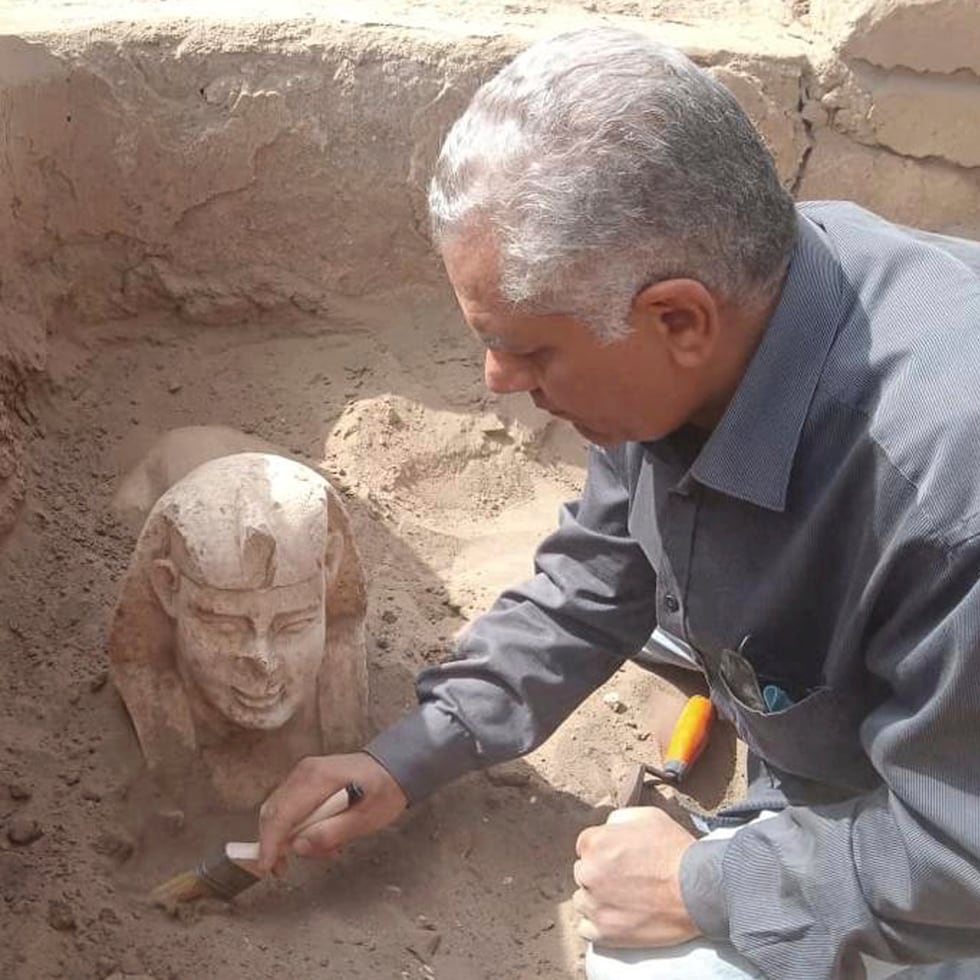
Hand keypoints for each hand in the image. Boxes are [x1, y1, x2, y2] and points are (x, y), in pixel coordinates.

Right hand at [257, 752, 407, 873]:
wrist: (394, 767)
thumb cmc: (384, 790)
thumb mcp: (365, 818)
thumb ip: (331, 832)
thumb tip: (298, 845)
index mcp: (318, 778)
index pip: (281, 813)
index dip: (270, 843)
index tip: (267, 866)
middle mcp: (305, 772)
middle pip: (273, 812)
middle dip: (277, 844)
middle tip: (287, 867)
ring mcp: (303, 773)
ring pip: (279, 812)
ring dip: (291, 837)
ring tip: (325, 848)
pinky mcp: (305, 780)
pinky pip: (289, 807)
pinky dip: (297, 827)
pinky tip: (321, 835)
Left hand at [573, 806, 700, 947]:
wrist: (698, 891)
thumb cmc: (675, 851)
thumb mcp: (646, 816)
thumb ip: (617, 820)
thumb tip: (607, 829)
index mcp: (595, 843)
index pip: (585, 847)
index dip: (604, 852)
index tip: (620, 860)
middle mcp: (588, 873)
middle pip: (584, 873)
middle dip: (600, 874)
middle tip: (626, 880)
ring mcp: (595, 905)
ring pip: (583, 901)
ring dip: (598, 900)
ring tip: (625, 900)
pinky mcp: (604, 933)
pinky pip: (586, 929)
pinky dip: (599, 925)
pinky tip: (617, 918)